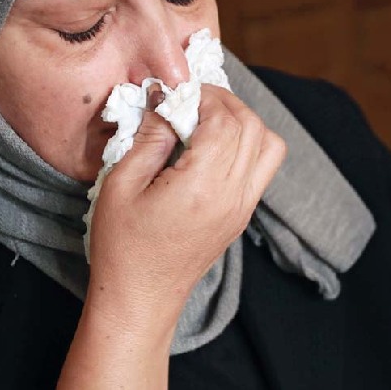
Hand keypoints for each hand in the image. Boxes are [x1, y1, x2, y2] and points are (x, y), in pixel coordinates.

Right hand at [86, 84, 285, 325]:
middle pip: (253, 127)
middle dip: (227, 103)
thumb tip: (165, 104)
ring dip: (244, 122)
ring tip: (209, 118)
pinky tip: (215, 145)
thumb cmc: (123, 247)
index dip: (205, 97)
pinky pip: (263, 166)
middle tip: (194, 99)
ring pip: (269, 145)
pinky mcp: (243, 214)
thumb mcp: (120, 186)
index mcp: (203, 186)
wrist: (142, 297)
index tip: (179, 93)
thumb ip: (148, 140)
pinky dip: (249, 144)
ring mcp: (243, 206)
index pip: (226, 122)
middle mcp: (233, 195)